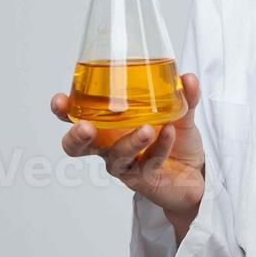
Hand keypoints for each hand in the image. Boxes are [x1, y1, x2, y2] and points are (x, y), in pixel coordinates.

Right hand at [49, 74, 205, 241]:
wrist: (196, 174)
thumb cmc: (174, 140)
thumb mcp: (180, 114)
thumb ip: (184, 96)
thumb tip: (187, 77)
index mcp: (108, 126)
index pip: (77, 117)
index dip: (63, 112)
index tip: (59, 101)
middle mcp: (110, 147)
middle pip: (78, 148)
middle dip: (76, 137)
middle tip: (85, 127)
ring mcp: (125, 165)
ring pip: (117, 157)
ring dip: (129, 141)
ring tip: (146, 129)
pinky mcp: (143, 180)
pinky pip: (148, 162)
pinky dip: (160, 146)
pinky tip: (169, 132)